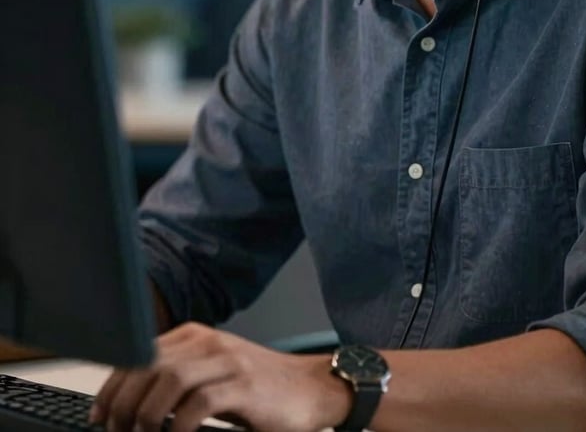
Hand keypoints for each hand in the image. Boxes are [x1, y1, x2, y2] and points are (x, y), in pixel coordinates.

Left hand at [88, 322, 350, 431]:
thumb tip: (131, 406)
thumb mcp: (213, 375)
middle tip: (116, 431)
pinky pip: (200, 402)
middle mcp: (208, 342)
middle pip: (149, 365)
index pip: (139, 353)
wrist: (311, 389)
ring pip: (169, 380)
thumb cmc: (259, 389)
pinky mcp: (244, 385)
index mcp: (195, 336)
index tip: (99, 415)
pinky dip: (180, 425)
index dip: (113, 386)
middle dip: (123, 404)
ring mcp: (227, 361)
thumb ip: (177, 380)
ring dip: (146, 414)